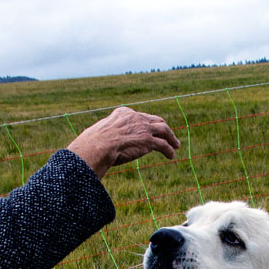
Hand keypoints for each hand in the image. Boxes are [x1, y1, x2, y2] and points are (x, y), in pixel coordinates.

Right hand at [66, 106, 180, 177]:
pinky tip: (172, 155)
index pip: (140, 116)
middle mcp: (135, 117)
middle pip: (155, 120)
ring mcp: (143, 128)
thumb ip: (107, 135)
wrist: (98, 146)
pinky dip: (169, 150)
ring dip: (171, 137)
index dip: (147, 123)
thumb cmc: (93, 143)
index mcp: (123, 113)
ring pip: (164, 130)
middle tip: (168, 135)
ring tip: (176, 145)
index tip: (150, 129)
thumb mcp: (99, 134)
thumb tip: (99, 143)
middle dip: (163, 127)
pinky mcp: (148, 140)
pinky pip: (164, 145)